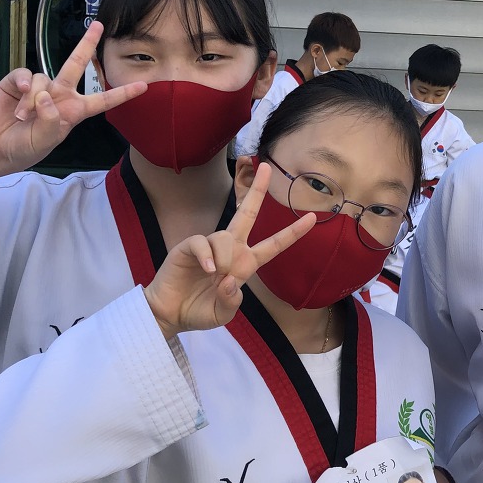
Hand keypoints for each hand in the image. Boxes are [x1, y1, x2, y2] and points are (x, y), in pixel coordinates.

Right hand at [0, 21, 146, 178]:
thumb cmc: (21, 148)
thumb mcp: (44, 142)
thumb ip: (51, 121)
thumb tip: (48, 96)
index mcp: (73, 111)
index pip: (102, 101)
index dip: (122, 94)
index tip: (143, 86)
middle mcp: (60, 95)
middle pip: (77, 65)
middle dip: (87, 44)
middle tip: (98, 25)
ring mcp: (39, 87)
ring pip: (44, 78)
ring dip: (32, 99)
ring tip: (22, 117)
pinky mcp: (17, 83)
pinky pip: (25, 74)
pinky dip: (22, 83)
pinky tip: (17, 94)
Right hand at [144, 164, 315, 339]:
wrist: (168, 314)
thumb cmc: (199, 311)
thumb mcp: (223, 314)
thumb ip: (232, 301)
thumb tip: (231, 280)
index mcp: (246, 264)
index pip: (274, 245)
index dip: (293, 233)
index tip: (313, 218)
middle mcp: (231, 250)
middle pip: (247, 213)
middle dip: (258, 190)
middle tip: (267, 167)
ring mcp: (210, 246)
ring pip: (225, 236)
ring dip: (223, 257)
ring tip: (215, 275)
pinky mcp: (189, 247)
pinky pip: (203, 242)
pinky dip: (207, 256)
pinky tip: (207, 269)